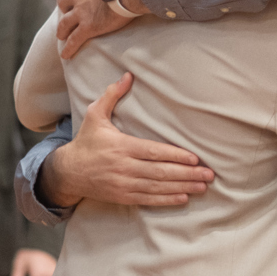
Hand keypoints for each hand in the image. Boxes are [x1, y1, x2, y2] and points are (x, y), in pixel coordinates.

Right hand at [38, 72, 214, 207]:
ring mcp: (123, 183)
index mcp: (121, 146)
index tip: (195, 158)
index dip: (175, 156)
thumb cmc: (86, 141)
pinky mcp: (122, 196)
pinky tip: (184, 197)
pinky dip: (167, 199)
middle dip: (187, 174)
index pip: (154, 152)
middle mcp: (124, 166)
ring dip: (182, 187)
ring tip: (203, 186)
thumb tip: (128, 75)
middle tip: (209, 174)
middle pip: (160, 171)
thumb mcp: (94, 115)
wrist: (68, 172)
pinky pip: (148, 199)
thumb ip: (112, 95)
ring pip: (158, 186)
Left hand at [56, 0, 139, 59]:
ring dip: (63, 27)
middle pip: (63, 0)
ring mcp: (81, 12)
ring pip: (65, 22)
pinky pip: (74, 40)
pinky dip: (68, 48)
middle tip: (68, 10)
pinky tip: (65, 55)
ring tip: (62, 34)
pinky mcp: (88, 27)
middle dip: (65, 4)